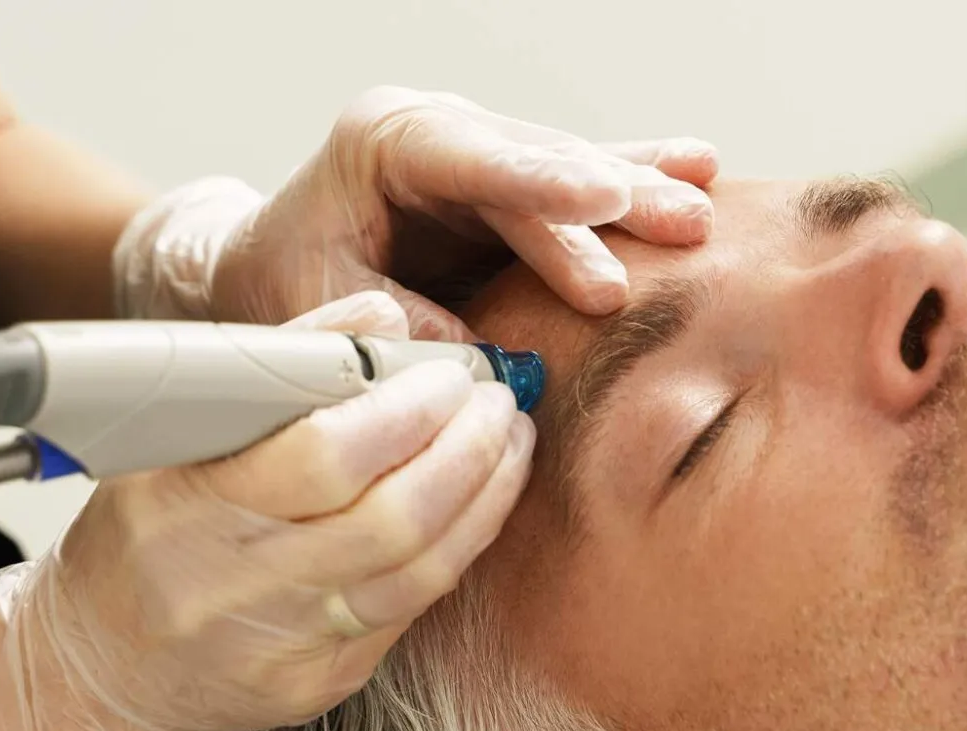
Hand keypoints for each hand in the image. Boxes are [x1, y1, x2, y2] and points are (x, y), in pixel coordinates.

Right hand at [0, 292, 531, 730]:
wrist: (99, 669)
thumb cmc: (141, 533)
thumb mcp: (170, 439)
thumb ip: (273, 369)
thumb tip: (381, 315)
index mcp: (190, 512)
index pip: (322, 458)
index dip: (405, 411)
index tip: (448, 374)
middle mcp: (238, 589)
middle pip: (391, 519)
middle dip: (465, 450)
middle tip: (497, 401)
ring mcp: (286, 649)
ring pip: (419, 572)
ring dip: (485, 496)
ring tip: (509, 440)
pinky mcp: (322, 685)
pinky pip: (413, 610)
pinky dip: (460, 546)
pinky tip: (482, 501)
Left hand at [114, 87, 719, 338]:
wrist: (263, 270)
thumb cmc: (283, 292)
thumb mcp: (322, 315)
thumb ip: (401, 332)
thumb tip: (486, 361)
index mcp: (381, 144)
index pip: (472, 159)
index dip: (543, 180)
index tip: (605, 197)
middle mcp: (438, 134)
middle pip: (539, 163)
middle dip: (614, 197)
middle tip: (681, 226)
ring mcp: (480, 154)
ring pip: (572, 169)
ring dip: (641, 193)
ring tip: (703, 212)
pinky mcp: (510, 186)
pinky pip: (581, 182)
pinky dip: (637, 181)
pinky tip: (699, 169)